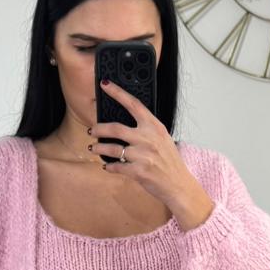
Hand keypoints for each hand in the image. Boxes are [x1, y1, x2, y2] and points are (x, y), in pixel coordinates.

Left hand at [90, 79, 213, 226]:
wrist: (178, 184)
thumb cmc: (169, 161)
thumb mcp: (162, 139)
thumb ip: (147, 130)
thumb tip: (125, 124)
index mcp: (154, 126)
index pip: (134, 104)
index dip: (117, 93)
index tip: (105, 85)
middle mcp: (148, 138)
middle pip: (115, 128)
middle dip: (98, 129)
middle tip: (91, 130)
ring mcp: (143, 155)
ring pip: (112, 149)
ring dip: (99, 148)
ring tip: (93, 148)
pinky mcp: (139, 171)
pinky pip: (117, 166)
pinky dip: (109, 167)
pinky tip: (107, 166)